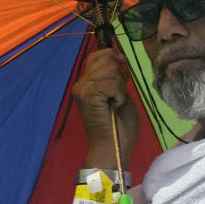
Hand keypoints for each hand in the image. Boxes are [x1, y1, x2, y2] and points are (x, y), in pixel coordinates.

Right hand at [72, 49, 139, 168]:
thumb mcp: (121, 94)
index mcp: (87, 84)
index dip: (112, 55)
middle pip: (105, 58)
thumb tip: (118, 58)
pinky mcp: (88, 95)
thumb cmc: (120, 127)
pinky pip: (112, 82)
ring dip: (120, 86)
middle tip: (119, 95)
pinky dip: (119, 94)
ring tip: (116, 102)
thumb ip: (116, 78)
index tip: (123, 64)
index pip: (97, 56)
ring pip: (110, 69)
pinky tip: (115, 106)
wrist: (113, 148)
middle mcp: (81, 84)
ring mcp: (83, 89)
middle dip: (119, 74)